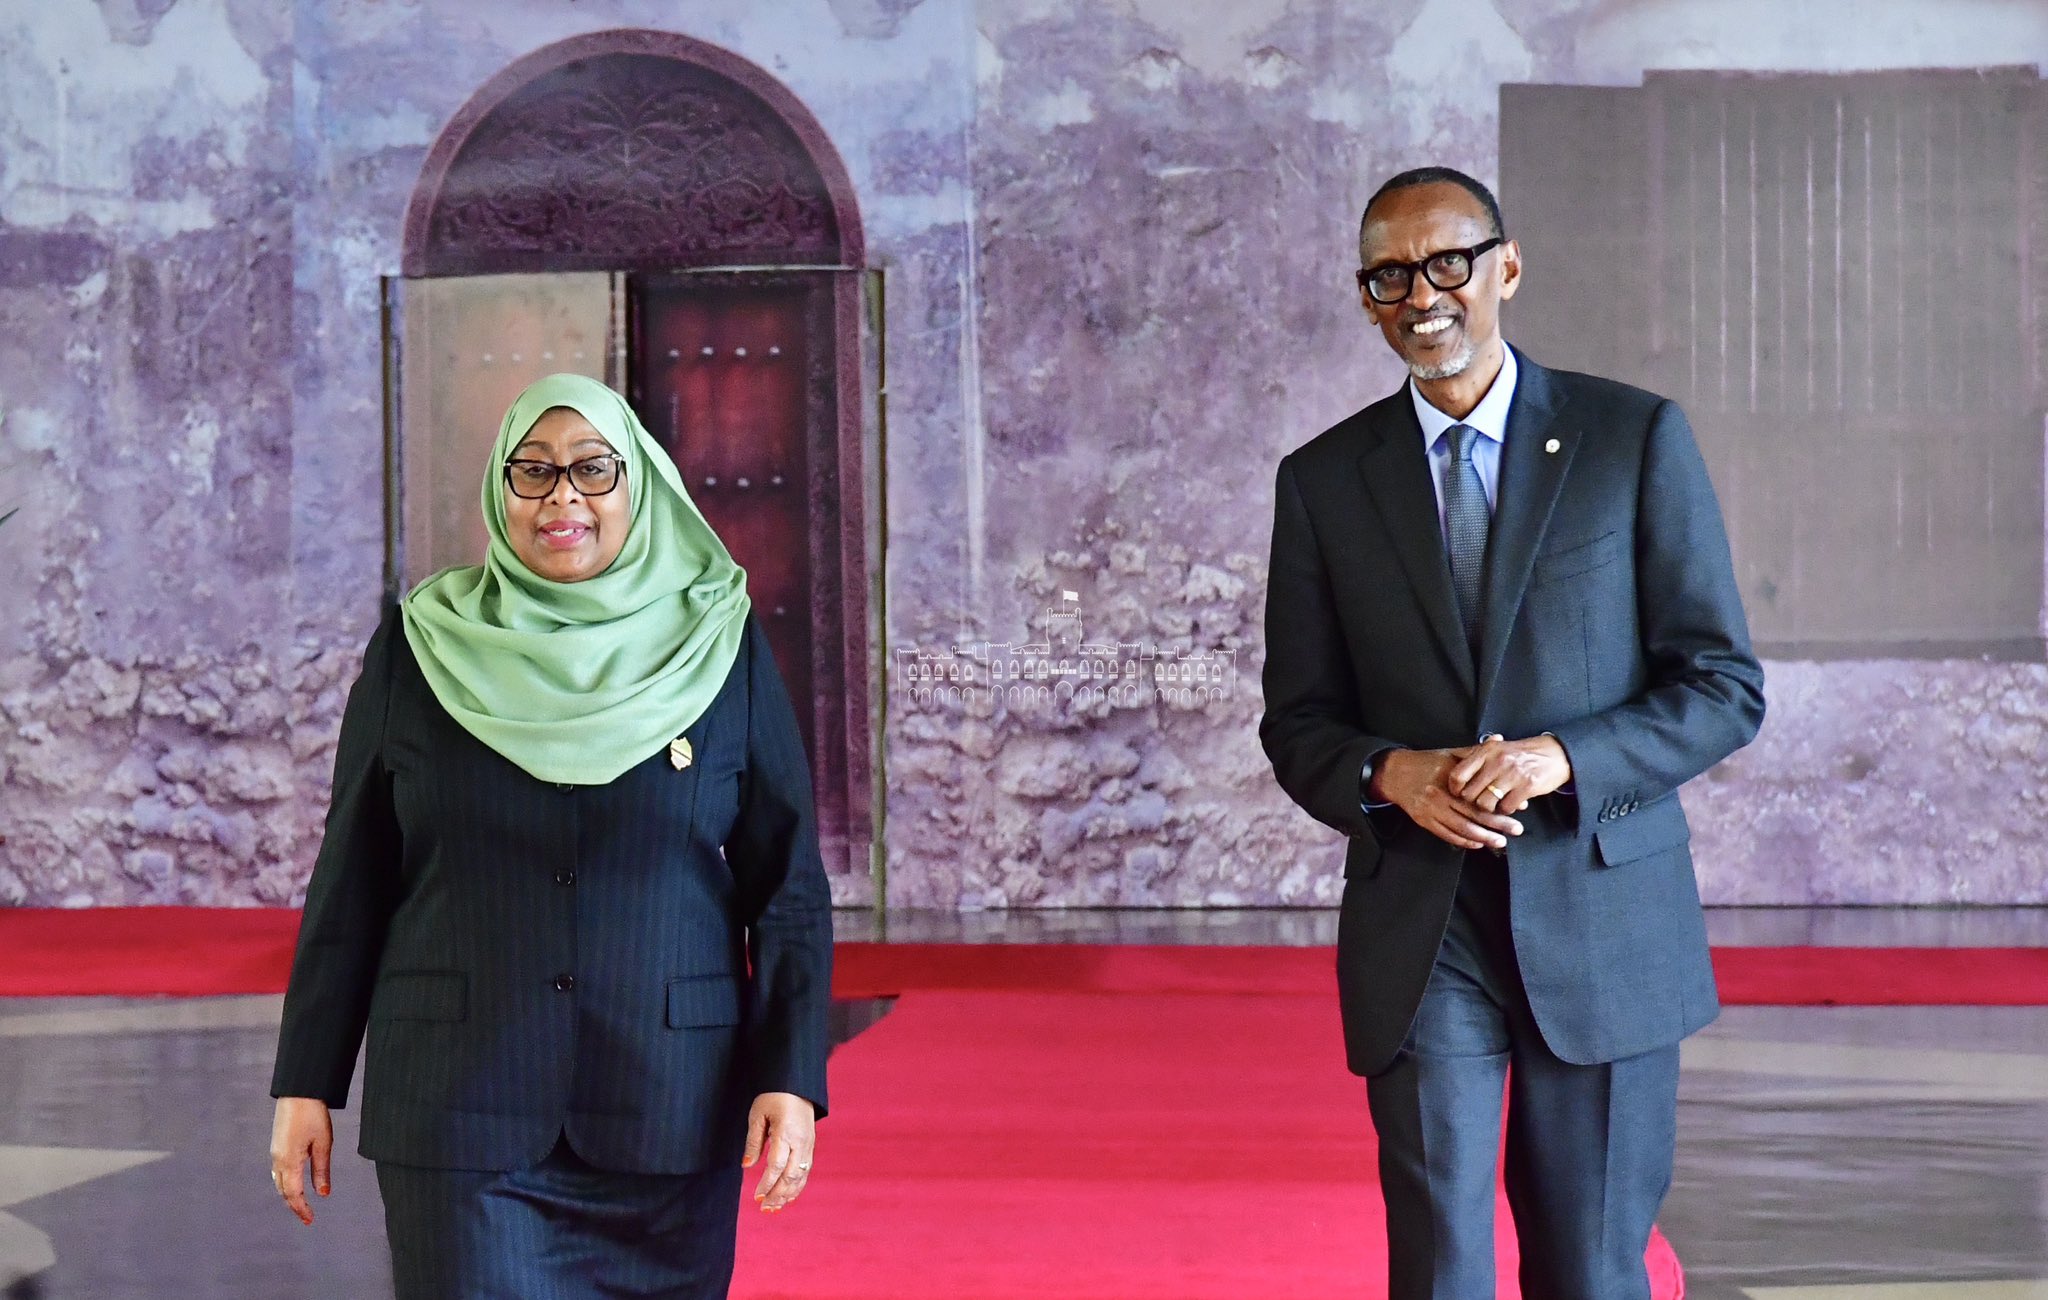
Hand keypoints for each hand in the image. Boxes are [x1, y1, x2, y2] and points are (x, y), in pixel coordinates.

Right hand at [269, 1097, 332, 1224]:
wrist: (299, 1092)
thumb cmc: (313, 1115)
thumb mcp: (323, 1144)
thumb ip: (321, 1170)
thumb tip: (322, 1193)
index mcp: (289, 1162)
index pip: (294, 1194)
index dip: (301, 1209)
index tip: (310, 1220)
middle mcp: (278, 1160)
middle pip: (283, 1191)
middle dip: (294, 1205)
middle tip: (306, 1217)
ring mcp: (275, 1152)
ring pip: (278, 1182)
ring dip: (288, 1195)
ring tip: (300, 1204)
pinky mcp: (276, 1145)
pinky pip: (277, 1171)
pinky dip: (284, 1182)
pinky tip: (292, 1183)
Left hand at [743, 1092, 815, 1212]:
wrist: (797, 1086)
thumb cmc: (773, 1098)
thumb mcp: (758, 1115)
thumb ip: (753, 1141)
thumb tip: (747, 1166)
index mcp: (786, 1132)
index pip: (777, 1165)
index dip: (766, 1183)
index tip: (756, 1197)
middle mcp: (801, 1142)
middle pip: (791, 1175)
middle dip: (777, 1194)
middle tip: (764, 1208)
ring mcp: (808, 1146)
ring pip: (800, 1177)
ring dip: (787, 1195)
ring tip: (774, 1208)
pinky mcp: (810, 1148)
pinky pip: (805, 1172)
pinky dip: (797, 1187)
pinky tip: (787, 1197)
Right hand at [1371, 747, 1524, 850]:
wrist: (1395, 774)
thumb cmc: (1426, 763)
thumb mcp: (1449, 753)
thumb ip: (1474, 751)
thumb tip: (1498, 740)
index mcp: (1449, 777)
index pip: (1479, 793)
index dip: (1499, 802)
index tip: (1519, 808)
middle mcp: (1440, 795)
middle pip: (1473, 813)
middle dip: (1497, 824)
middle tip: (1516, 830)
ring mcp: (1431, 810)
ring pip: (1461, 828)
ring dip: (1483, 837)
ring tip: (1501, 841)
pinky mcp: (1423, 821)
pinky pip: (1446, 835)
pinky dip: (1463, 841)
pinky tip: (1477, 844)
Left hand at [1448, 734, 1572, 815]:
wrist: (1554, 754)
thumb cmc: (1520, 754)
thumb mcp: (1497, 749)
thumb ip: (1476, 758)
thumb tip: (1453, 773)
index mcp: (1486, 751)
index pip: (1458, 775)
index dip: (1455, 789)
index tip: (1459, 793)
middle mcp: (1497, 761)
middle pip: (1470, 794)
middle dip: (1473, 802)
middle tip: (1480, 801)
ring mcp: (1512, 774)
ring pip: (1485, 804)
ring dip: (1489, 809)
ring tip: (1495, 804)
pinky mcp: (1527, 787)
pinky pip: (1506, 808)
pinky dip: (1506, 811)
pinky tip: (1510, 804)